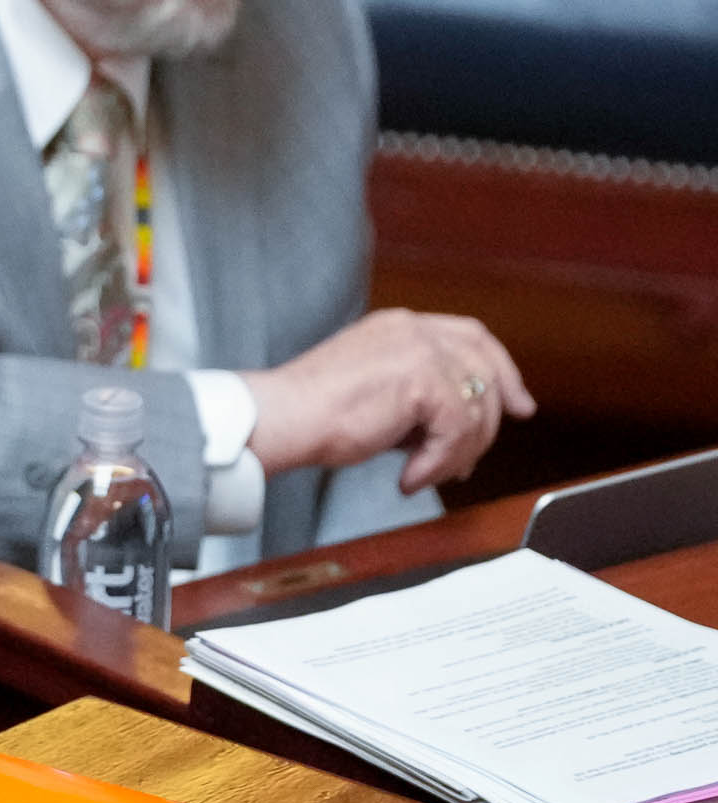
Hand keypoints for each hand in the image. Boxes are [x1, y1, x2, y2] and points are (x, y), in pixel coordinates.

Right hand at [243, 308, 535, 491]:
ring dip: (457, 452)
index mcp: (399, 325)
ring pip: (476, 407)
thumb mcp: (377, 390)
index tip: (517, 403)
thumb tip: (459, 428)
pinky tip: (409, 476)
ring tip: (424, 472)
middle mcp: (413, 329)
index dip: (501, 369)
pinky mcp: (422, 380)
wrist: (284, 417)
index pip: (470, 335)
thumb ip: (419, 394)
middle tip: (477, 455)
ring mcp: (420, 350)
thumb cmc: (314, 410)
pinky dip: (438, 463)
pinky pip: (456, 432)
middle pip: (485, 366)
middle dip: (496, 415)